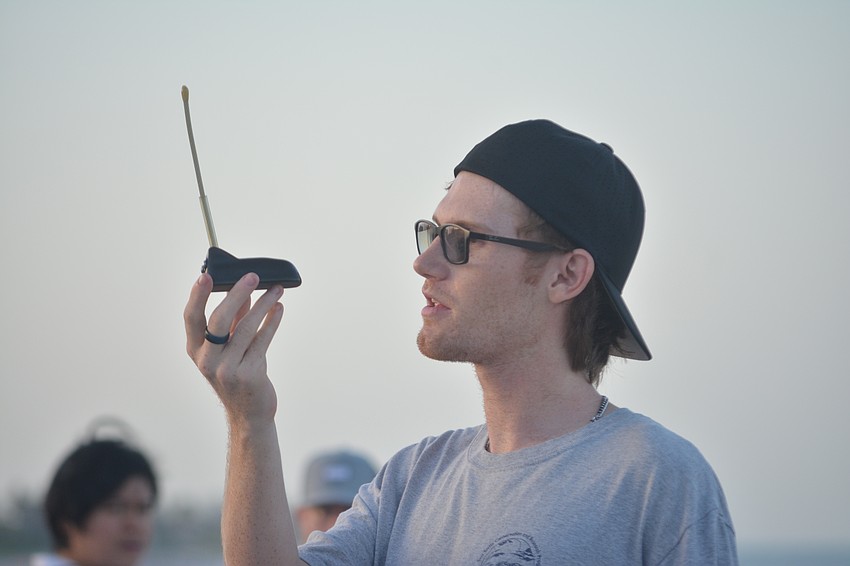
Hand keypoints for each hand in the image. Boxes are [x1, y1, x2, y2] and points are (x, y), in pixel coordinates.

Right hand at [184, 272, 284, 424]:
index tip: (206, 276)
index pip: (192, 318)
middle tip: (253, 277)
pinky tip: (279, 309)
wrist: (249, 412)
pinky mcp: (248, 374)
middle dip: (236, 294)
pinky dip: (272, 322)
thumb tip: (245, 289)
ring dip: (263, 305)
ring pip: (245, 328)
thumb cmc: (238, 373)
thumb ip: (234, 319)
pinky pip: (262, 341)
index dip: (197, 296)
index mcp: (196, 349)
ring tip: (277, 289)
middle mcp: (207, 359)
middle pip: (219, 320)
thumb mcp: (229, 347)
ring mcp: (227, 369)